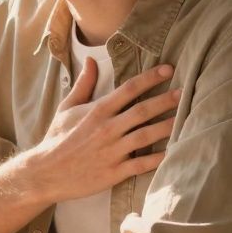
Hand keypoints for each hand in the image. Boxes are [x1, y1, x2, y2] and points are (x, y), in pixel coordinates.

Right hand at [24, 60, 179, 203]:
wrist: (46, 172)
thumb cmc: (57, 139)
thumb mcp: (67, 108)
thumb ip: (84, 84)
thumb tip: (91, 60)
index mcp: (97, 110)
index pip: (129, 89)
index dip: (150, 77)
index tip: (168, 70)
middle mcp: (107, 128)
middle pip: (143, 110)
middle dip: (166, 100)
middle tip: (185, 92)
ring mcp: (112, 151)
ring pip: (147, 135)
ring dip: (167, 126)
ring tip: (185, 118)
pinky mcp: (115, 172)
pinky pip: (142, 163)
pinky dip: (159, 158)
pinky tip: (173, 151)